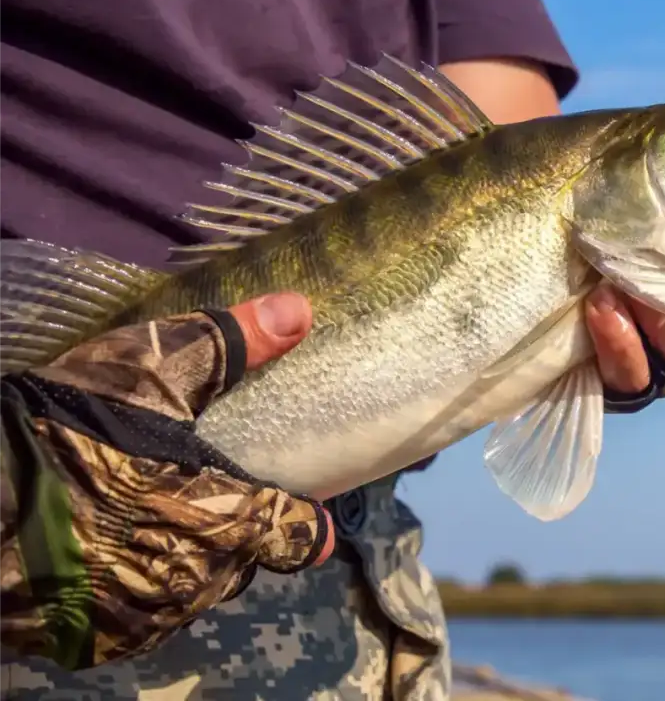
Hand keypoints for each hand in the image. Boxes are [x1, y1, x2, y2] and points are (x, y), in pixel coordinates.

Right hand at [0, 293, 333, 668]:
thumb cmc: (62, 434)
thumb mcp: (144, 373)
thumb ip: (228, 347)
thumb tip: (300, 311)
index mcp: (223, 521)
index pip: (294, 535)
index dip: (306, 525)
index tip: (314, 519)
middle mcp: (193, 582)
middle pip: (239, 563)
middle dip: (233, 535)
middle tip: (208, 498)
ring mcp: (142, 618)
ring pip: (189, 591)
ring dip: (184, 561)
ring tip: (155, 522)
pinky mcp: (93, 640)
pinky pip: (137, 615)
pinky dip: (134, 587)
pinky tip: (110, 553)